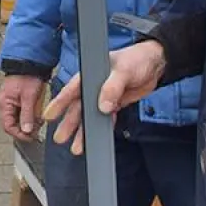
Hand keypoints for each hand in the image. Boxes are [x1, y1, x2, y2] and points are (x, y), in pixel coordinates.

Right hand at [0, 75, 46, 141]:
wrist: (30, 63)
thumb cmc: (28, 76)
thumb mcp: (29, 97)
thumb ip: (27, 115)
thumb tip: (26, 131)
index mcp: (4, 103)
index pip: (8, 126)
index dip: (19, 134)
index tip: (30, 137)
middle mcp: (5, 103)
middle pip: (12, 124)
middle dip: (25, 129)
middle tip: (36, 131)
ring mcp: (11, 102)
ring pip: (18, 119)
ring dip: (28, 123)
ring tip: (38, 122)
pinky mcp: (17, 100)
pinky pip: (21, 113)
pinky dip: (29, 117)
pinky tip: (36, 116)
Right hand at [41, 39, 166, 154]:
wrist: (156, 63)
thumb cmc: (137, 59)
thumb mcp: (123, 71)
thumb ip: (112, 88)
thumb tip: (103, 106)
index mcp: (90, 73)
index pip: (71, 90)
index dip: (60, 103)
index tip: (50, 116)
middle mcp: (94, 86)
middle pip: (78, 107)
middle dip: (69, 123)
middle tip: (60, 138)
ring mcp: (104, 95)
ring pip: (90, 115)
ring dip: (83, 131)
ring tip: (76, 146)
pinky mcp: (115, 103)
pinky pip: (105, 118)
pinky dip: (101, 127)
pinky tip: (96, 138)